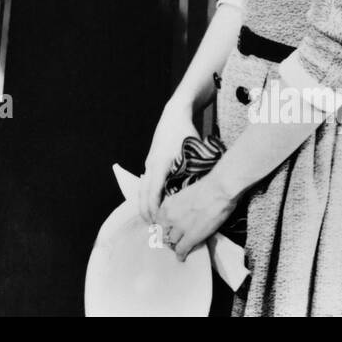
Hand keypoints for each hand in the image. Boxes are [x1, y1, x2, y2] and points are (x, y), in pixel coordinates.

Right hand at [137, 102, 198, 223]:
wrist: (175, 114)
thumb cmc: (185, 132)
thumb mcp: (192, 151)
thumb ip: (193, 170)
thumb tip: (199, 191)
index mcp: (160, 164)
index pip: (153, 192)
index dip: (154, 209)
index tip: (157, 222)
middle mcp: (151, 165)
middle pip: (143, 193)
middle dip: (145, 211)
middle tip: (151, 227)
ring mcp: (149, 162)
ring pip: (142, 188)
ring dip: (144, 204)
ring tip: (150, 220)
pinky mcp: (151, 161)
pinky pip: (145, 182)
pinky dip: (146, 195)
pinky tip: (152, 203)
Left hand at [155, 167, 239, 261]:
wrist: (219, 190)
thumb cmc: (206, 188)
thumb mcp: (184, 195)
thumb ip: (177, 206)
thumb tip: (177, 215)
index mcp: (167, 204)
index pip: (157, 223)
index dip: (163, 229)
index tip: (166, 232)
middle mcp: (170, 216)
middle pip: (162, 234)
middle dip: (167, 238)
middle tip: (173, 241)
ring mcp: (180, 227)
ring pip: (172, 242)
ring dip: (176, 245)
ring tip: (180, 247)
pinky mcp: (191, 236)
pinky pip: (181, 250)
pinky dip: (181, 255)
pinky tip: (182, 257)